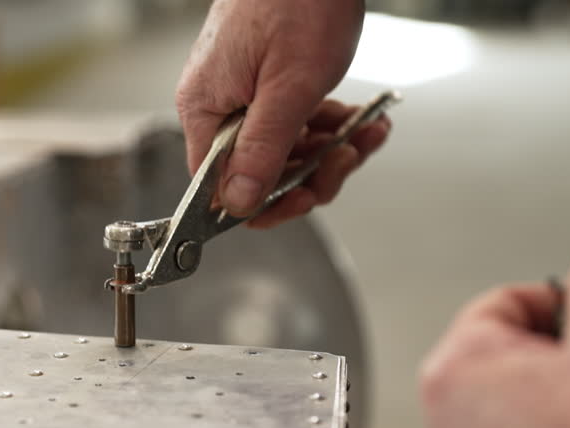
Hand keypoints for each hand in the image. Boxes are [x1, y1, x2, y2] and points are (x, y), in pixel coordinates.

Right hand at [176, 0, 390, 224]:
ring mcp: (241, 93)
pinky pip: (294, 122)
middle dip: (310, 172)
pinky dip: (329, 125)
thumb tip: (239, 205)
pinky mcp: (264, 81)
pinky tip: (359, 118)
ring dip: (328, 150)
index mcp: (205, 110)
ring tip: (364, 133)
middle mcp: (216, 106)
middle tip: (346, 157)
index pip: (219, 186)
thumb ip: (263, 151)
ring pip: (283, 149)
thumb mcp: (289, 87)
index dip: (263, 202)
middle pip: (256, 171)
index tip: (305, 199)